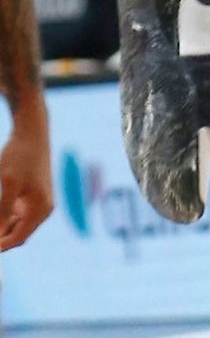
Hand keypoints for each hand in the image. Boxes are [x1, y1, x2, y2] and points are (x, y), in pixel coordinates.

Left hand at [0, 113, 52, 250]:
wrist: (32, 131)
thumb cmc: (20, 156)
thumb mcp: (8, 184)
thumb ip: (2, 212)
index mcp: (41, 209)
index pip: (17, 239)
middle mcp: (44, 209)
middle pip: (17, 234)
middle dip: (0, 234)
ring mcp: (39, 203)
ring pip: (15, 225)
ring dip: (1, 225)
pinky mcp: (33, 196)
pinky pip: (16, 214)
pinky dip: (4, 215)